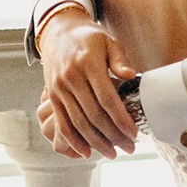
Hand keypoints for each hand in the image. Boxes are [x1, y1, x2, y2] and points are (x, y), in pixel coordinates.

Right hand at [36, 5, 138, 159]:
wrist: (58, 33)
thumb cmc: (89, 38)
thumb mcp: (109, 42)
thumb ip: (120, 59)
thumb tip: (131, 75)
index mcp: (88, 63)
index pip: (107, 98)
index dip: (121, 118)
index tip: (134, 132)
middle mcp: (71, 77)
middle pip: (93, 114)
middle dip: (112, 135)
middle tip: (129, 147)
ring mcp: (59, 89)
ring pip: (78, 122)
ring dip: (96, 142)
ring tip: (112, 153)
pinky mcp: (53, 97)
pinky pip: (62, 123)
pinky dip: (73, 140)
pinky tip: (86, 152)